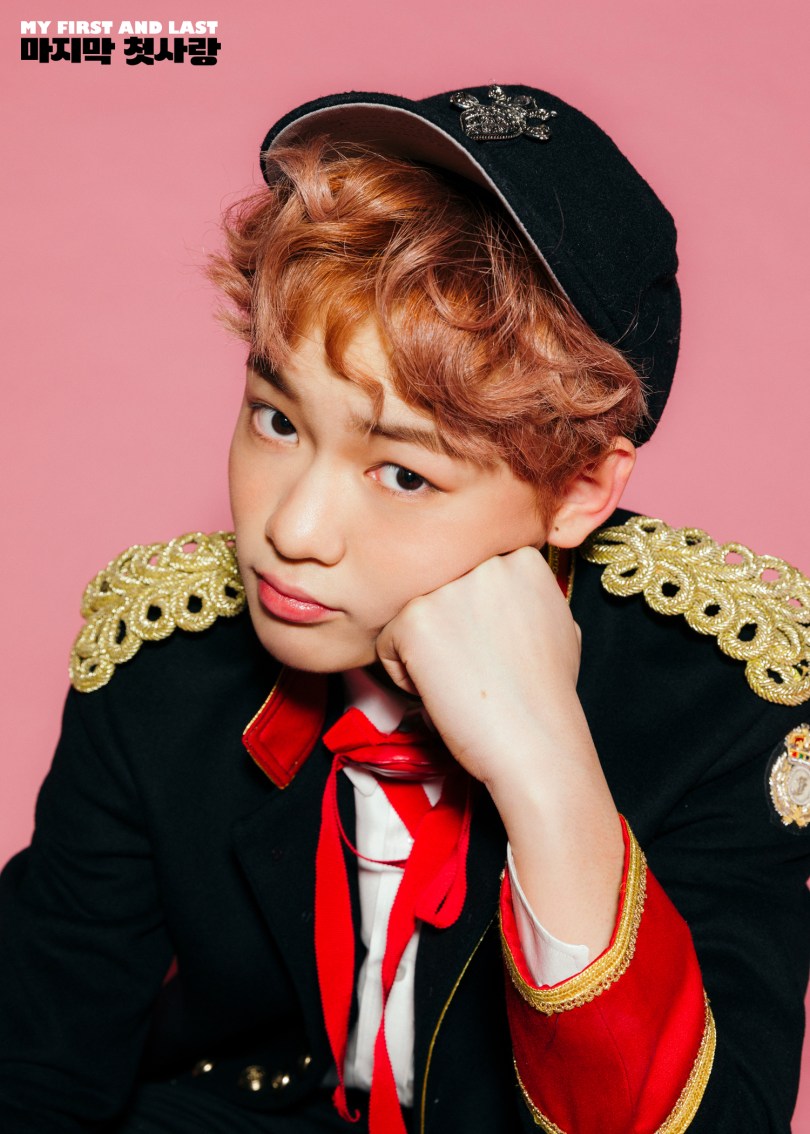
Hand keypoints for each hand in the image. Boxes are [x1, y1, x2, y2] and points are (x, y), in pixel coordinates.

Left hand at [375, 546, 581, 790]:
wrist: (537, 742)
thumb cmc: (547, 695)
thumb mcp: (557, 622)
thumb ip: (525, 593)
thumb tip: (506, 585)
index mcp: (521, 558)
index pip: (471, 572)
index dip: (478, 615)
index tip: (494, 647)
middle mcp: (484, 562)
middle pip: (439, 589)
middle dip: (448, 627)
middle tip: (474, 667)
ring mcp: (447, 588)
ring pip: (411, 614)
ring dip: (425, 649)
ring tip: (462, 680)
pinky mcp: (415, 619)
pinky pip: (387, 641)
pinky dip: (404, 673)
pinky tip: (442, 691)